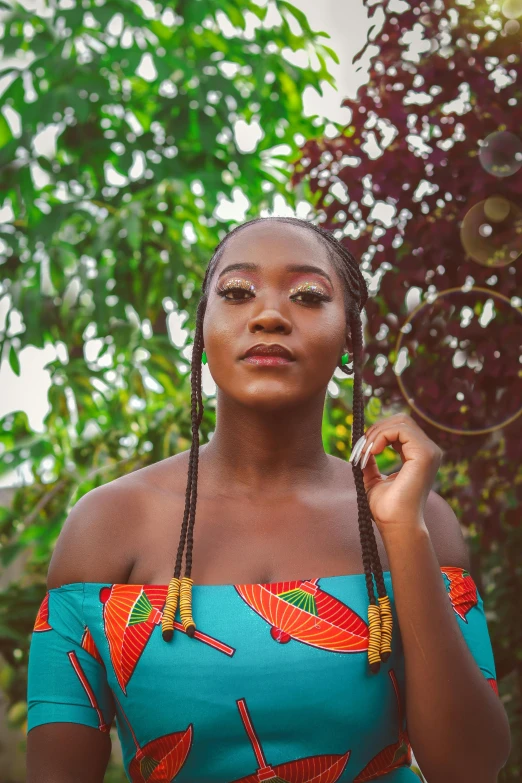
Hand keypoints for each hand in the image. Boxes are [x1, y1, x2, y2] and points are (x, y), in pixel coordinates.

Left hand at [349, 413, 442, 534]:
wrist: (396, 525)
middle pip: (401, 419)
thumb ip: (370, 462)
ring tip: (366, 452)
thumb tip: (362, 446)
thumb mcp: (373, 479)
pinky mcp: (424, 454)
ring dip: (376, 433)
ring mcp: (429, 451)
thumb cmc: (387, 508)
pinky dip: (381, 436)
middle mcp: (428, 451)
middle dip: (376, 429)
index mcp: (419, 455)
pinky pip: (400, 429)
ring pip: (400, 421)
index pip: (400, 428)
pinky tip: (373, 452)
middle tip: (361, 448)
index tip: (361, 449)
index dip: (377, 432)